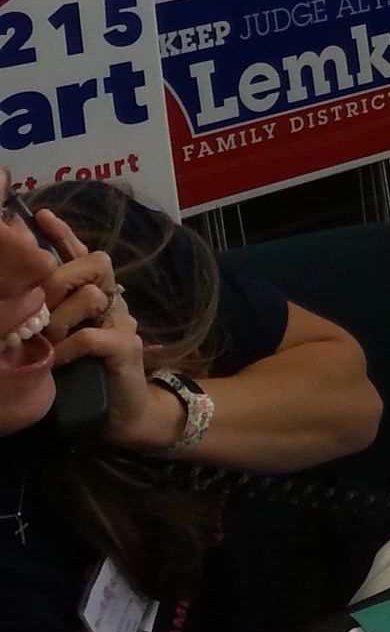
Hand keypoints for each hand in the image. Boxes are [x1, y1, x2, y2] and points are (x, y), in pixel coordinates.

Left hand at [34, 210, 169, 450]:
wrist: (125, 415)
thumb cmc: (88, 378)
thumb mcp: (64, 342)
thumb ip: (51, 318)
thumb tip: (21, 298)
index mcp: (98, 298)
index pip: (82, 257)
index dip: (63, 236)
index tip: (39, 216)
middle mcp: (114, 302)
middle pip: (94, 264)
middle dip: (59, 278)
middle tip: (37, 300)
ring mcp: (122, 322)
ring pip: (90, 296)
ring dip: (57, 320)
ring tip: (43, 341)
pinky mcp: (126, 347)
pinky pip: (89, 335)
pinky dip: (67, 347)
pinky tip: (56, 359)